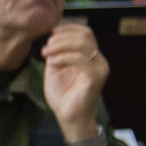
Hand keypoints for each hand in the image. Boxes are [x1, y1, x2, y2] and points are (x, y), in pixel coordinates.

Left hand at [43, 22, 110, 141]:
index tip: (51, 32)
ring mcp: (99, 68)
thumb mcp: (56, 67)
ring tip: (46, 53)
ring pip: (83, 44)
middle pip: (85, 35)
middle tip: (46, 46)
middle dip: (62, 37)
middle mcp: (99, 60)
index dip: (69, 28)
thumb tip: (53, 36)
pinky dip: (63, 57)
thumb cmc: (62, 95)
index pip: (86, 32)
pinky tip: (53, 63)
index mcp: (91, 56)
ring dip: (60, 46)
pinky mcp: (96, 77)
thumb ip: (56, 52)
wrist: (68, 117)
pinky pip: (80, 59)